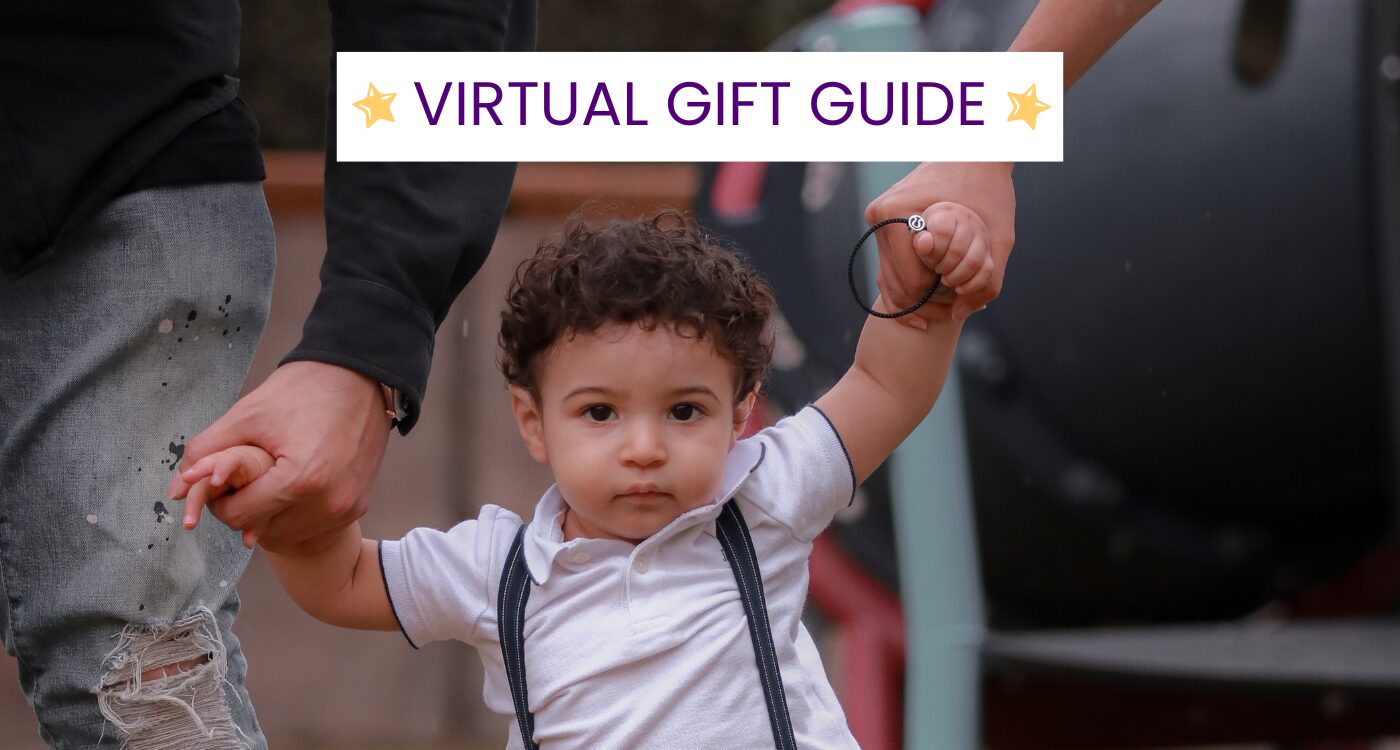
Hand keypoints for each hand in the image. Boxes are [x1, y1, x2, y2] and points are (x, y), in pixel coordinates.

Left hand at [167, 360, 391, 551]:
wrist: (360, 375)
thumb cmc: (303, 390)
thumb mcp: (247, 415)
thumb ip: (205, 454)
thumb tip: (176, 490)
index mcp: (300, 481)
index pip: (239, 516)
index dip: (220, 500)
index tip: (220, 480)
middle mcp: (329, 503)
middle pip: (262, 530)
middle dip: (246, 507)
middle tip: (246, 477)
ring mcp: (347, 507)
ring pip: (288, 533)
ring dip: (272, 515)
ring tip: (271, 480)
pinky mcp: (358, 505)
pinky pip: (314, 525)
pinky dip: (297, 513)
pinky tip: (293, 487)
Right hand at [864, 162, 1015, 327]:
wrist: (976, 151)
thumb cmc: (989, 188)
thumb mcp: (999, 236)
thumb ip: (987, 281)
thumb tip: (959, 316)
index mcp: (895, 215)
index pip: (912, 283)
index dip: (940, 298)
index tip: (964, 294)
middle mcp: (878, 217)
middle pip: (895, 286)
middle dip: (926, 303)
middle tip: (956, 304)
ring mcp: (876, 220)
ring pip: (888, 281)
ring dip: (917, 297)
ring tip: (948, 298)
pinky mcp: (882, 223)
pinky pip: (890, 266)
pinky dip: (909, 283)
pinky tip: (933, 289)